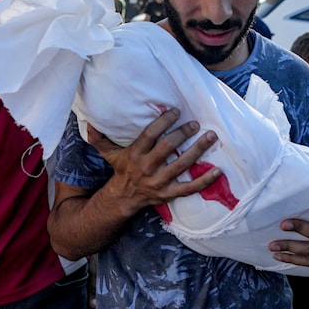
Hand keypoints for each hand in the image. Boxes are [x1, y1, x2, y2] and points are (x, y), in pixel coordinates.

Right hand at [87, 108, 220, 215]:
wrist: (124, 198)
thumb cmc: (122, 170)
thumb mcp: (109, 153)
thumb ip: (100, 138)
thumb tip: (89, 122)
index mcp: (135, 155)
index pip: (150, 135)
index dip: (163, 122)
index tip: (176, 111)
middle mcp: (147, 168)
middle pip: (167, 148)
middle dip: (183, 134)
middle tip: (196, 123)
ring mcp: (160, 182)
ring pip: (182, 165)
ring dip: (198, 150)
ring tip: (211, 137)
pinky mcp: (170, 194)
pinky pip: (190, 188)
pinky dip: (205, 180)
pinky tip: (218, 170)